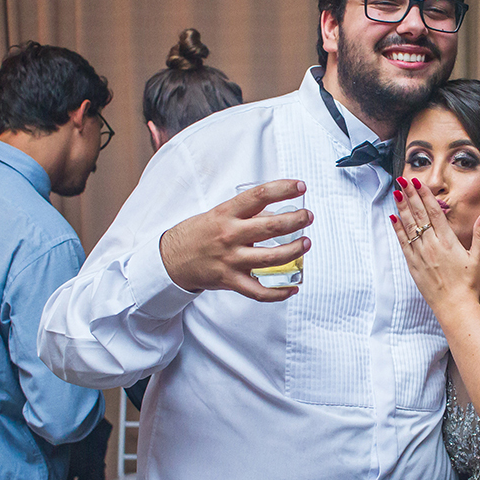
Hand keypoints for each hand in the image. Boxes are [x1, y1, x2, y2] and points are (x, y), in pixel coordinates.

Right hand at [159, 179, 312, 301]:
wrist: (171, 259)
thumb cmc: (198, 234)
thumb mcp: (219, 214)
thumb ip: (246, 214)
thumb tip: (276, 212)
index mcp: (227, 213)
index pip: (260, 195)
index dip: (284, 189)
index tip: (300, 186)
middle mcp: (230, 235)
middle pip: (272, 227)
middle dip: (296, 220)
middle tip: (308, 217)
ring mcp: (231, 259)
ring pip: (272, 258)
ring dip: (295, 251)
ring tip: (306, 243)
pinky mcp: (230, 280)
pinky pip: (259, 291)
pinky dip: (279, 293)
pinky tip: (293, 288)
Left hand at [389, 176, 479, 307]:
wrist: (455, 307)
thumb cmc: (469, 284)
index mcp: (448, 241)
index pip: (434, 212)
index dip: (425, 196)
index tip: (418, 183)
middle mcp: (432, 245)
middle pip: (419, 215)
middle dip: (410, 196)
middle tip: (403, 180)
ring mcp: (421, 255)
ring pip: (409, 226)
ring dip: (402, 208)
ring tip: (396, 192)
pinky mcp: (413, 265)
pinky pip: (403, 243)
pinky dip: (397, 229)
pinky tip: (393, 218)